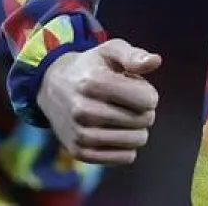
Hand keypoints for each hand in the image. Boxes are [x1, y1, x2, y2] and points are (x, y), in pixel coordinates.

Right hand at [37, 38, 161, 164]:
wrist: (52, 87)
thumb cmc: (90, 66)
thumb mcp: (110, 51)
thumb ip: (134, 55)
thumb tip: (155, 61)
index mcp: (94, 82)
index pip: (148, 100)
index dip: (148, 93)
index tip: (135, 87)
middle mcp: (84, 110)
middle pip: (145, 120)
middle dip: (143, 109)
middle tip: (126, 101)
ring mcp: (80, 134)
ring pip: (138, 140)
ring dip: (136, 127)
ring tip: (120, 114)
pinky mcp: (80, 153)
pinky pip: (126, 157)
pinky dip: (127, 145)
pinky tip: (115, 130)